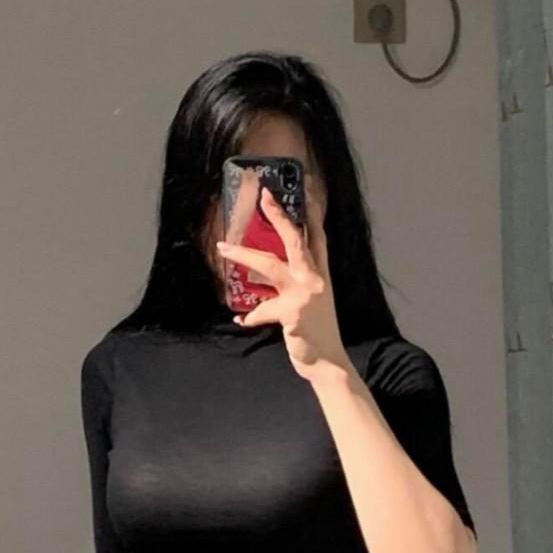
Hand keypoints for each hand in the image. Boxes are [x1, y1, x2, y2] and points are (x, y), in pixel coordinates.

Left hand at [215, 185, 348, 377]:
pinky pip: (261, 310)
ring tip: (223, 246)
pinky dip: (250, 316)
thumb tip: (269, 272)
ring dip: (244, 254)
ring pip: (270, 266)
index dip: (310, 213)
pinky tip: (240, 319)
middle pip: (294, 240)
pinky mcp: (292, 313)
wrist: (328, 363)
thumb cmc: (317, 333)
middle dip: (279, 216)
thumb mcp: (311, 302)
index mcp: (320, 274)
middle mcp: (315, 279)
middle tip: (264, 196)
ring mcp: (304, 295)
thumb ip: (293, 285)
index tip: (305, 189)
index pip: (317, 237)